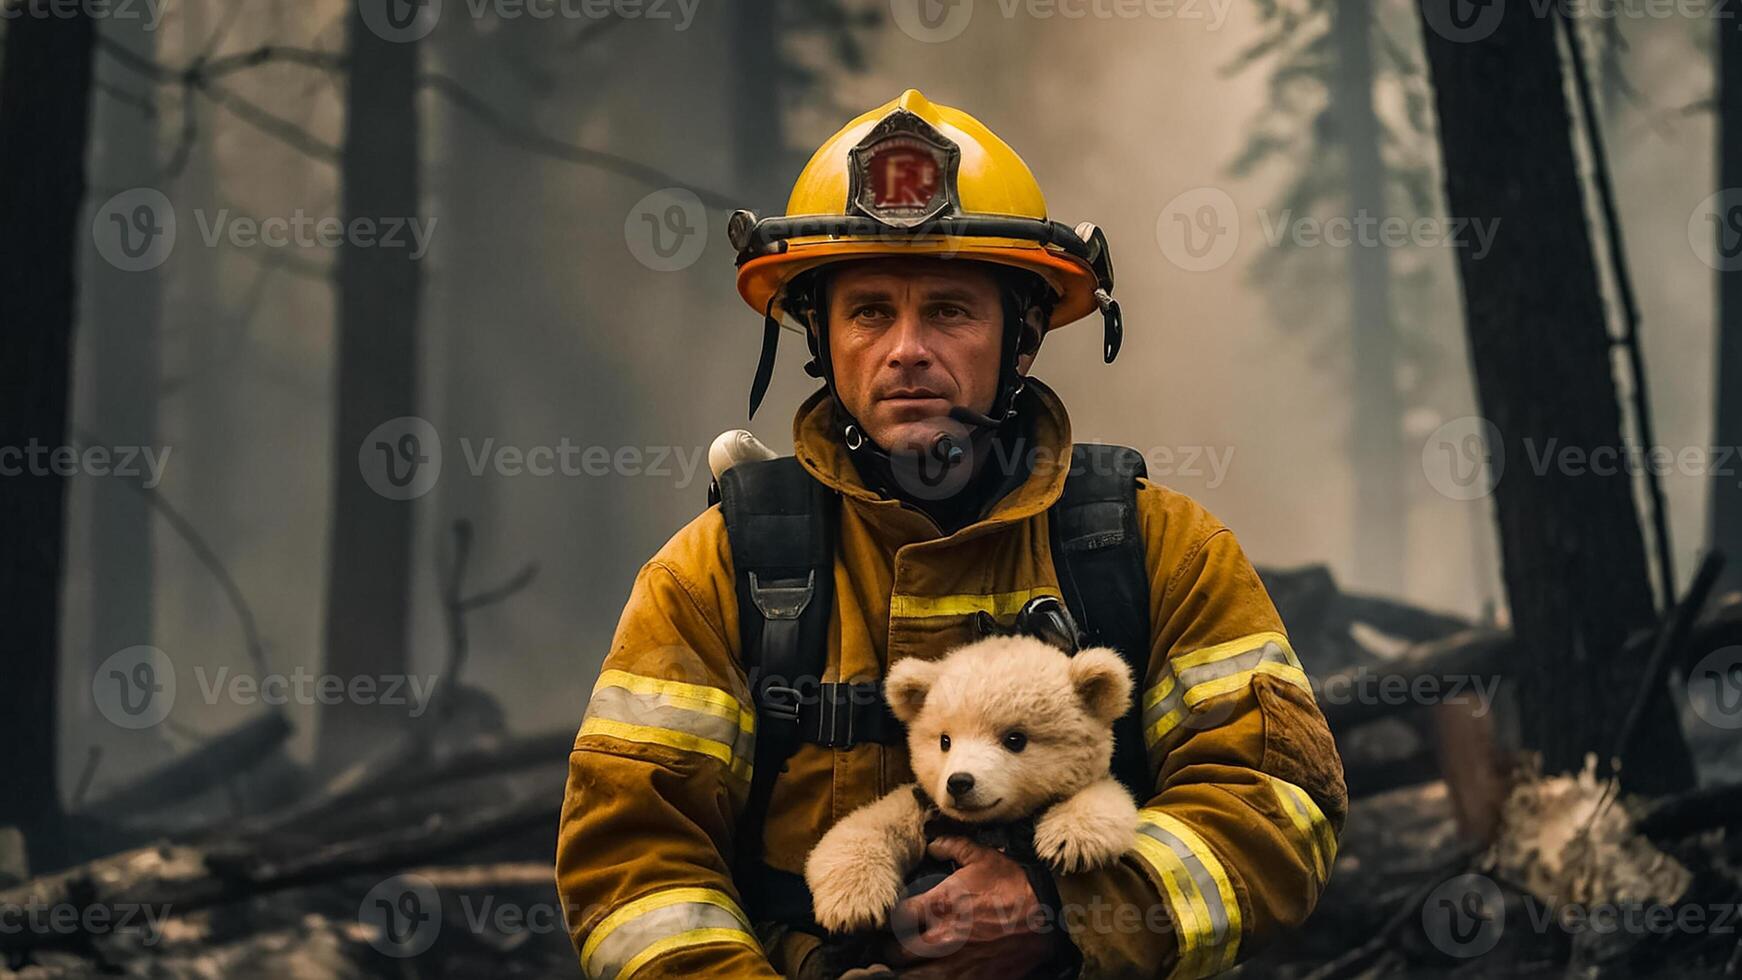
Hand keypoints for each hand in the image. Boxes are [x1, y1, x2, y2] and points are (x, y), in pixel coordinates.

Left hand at [876, 836, 1060, 978]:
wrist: (1046, 920)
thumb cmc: (1014, 887)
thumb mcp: (984, 857)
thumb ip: (953, 845)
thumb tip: (932, 843)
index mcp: (938, 905)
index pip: (895, 916)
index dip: (891, 917)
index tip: (895, 917)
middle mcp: (939, 938)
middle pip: (895, 952)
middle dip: (892, 949)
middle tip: (897, 943)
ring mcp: (953, 964)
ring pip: (910, 976)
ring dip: (905, 969)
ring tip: (909, 964)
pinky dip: (929, 979)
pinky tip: (932, 972)